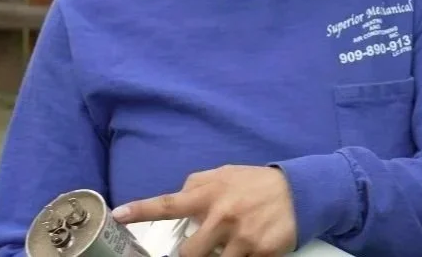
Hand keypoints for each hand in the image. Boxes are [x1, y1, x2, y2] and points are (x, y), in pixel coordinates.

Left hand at [112, 165, 297, 256]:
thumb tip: (177, 196)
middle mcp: (223, 216)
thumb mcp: (228, 174)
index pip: (170, 204)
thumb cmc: (258, 183)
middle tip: (199, 250)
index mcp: (211, 194)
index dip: (142, 210)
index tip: (119, 215)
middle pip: (188, 254)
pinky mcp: (261, 253)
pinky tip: (250, 248)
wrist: (302, 191)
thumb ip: (199, 184)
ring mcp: (242, 238)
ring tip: (229, 245)